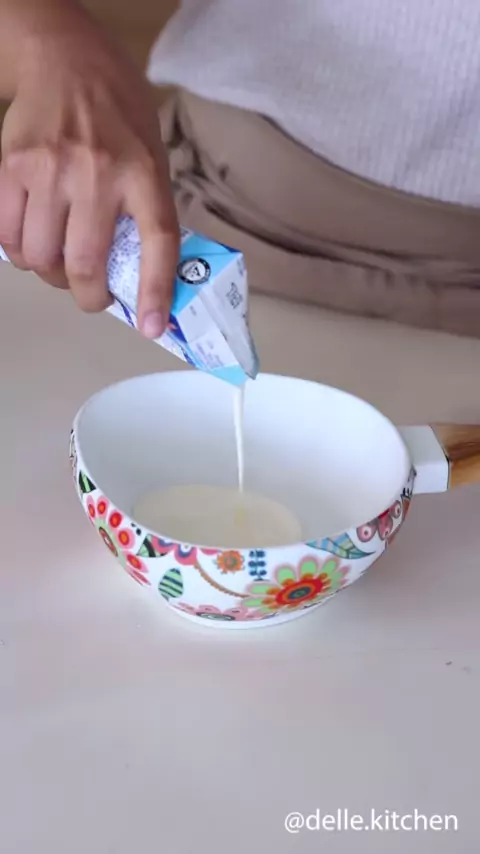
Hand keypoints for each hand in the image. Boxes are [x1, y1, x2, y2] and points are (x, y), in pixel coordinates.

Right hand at [0, 6, 178, 337]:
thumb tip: (143, 277)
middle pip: (84, 264)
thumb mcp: (152, 157)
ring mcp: (50, 169)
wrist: (66, 58)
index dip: (154, 291)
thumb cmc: (117, 114)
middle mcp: (98, 173)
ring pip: (41, 258)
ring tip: (62, 265)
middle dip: (89, 296)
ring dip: (52, 277)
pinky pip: (8, 236)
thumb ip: (148, 212)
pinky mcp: (12, 167)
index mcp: (144, 172)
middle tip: (93, 295)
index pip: (158, 242)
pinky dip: (20, 254)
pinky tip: (34, 243)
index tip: (150, 325)